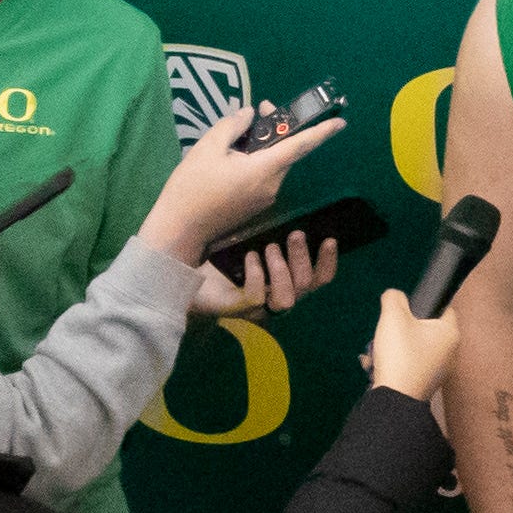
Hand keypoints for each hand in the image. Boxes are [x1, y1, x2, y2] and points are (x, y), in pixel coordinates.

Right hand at [134, 110, 342, 267]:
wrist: (180, 230)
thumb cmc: (192, 187)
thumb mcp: (208, 147)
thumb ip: (233, 126)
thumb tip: (250, 114)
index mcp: (263, 170)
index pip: (299, 146)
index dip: (321, 132)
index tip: (341, 122)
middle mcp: (272, 185)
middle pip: (286, 152)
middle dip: (279, 129)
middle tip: (261, 109)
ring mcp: (265, 198)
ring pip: (274, 164)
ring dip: (267, 146)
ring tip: (242, 131)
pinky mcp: (256, 206)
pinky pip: (264, 176)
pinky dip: (259, 162)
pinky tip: (236, 155)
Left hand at [188, 234, 339, 320]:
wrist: (183, 273)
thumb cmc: (219, 255)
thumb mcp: (249, 238)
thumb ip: (270, 229)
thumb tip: (287, 203)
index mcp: (284, 281)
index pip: (318, 280)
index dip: (327, 263)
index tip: (329, 239)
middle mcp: (275, 297)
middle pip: (305, 286)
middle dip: (302, 258)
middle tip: (294, 234)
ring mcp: (258, 307)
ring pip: (286, 299)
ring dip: (282, 271)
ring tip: (269, 248)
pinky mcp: (238, 309)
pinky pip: (257, 297)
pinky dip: (257, 274)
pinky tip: (249, 257)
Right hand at [367, 285, 459, 400]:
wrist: (395, 399)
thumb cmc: (400, 355)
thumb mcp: (393, 316)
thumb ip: (394, 298)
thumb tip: (394, 296)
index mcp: (450, 333)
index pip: (444, 307)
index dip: (425, 303)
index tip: (406, 309)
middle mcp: (450, 352)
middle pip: (424, 328)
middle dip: (400, 328)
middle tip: (387, 332)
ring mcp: (438, 370)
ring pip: (412, 347)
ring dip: (391, 347)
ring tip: (376, 352)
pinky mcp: (424, 384)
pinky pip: (408, 365)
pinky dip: (392, 364)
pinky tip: (375, 367)